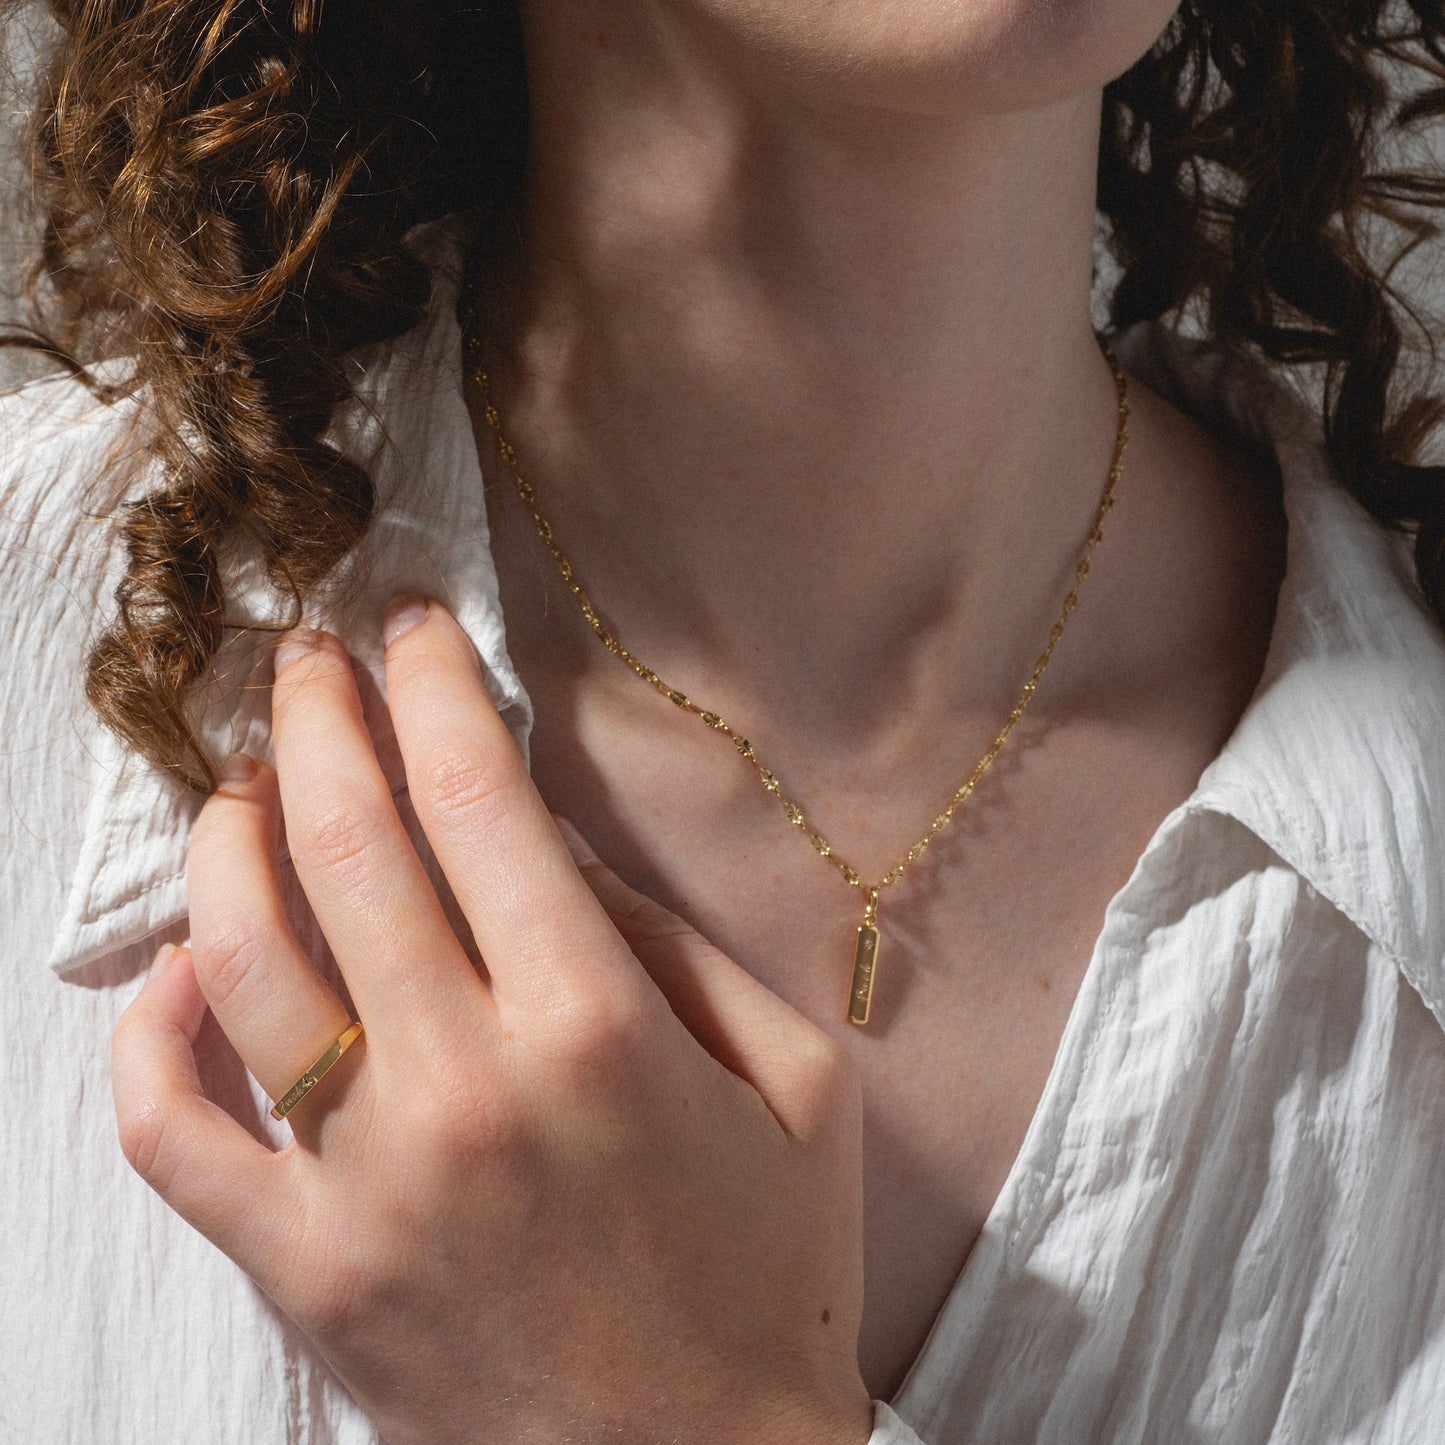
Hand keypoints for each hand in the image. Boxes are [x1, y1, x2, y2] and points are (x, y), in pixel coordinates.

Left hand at [111, 597, 874, 1444]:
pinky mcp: (303, 1272)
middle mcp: (465, 1086)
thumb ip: (681, 945)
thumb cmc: (769, 1278)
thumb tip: (555, 849)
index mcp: (597, 1028)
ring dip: (232, 837)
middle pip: (349, 844)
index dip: (431, 686)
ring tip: (250, 778)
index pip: (477, 797)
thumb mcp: (796, 1082)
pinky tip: (185, 966)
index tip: (411, 629)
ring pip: (244, 959)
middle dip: (319, 715)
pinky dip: (155, 1031)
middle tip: (308, 654)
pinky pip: (174, 1132)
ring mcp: (364, 1184)